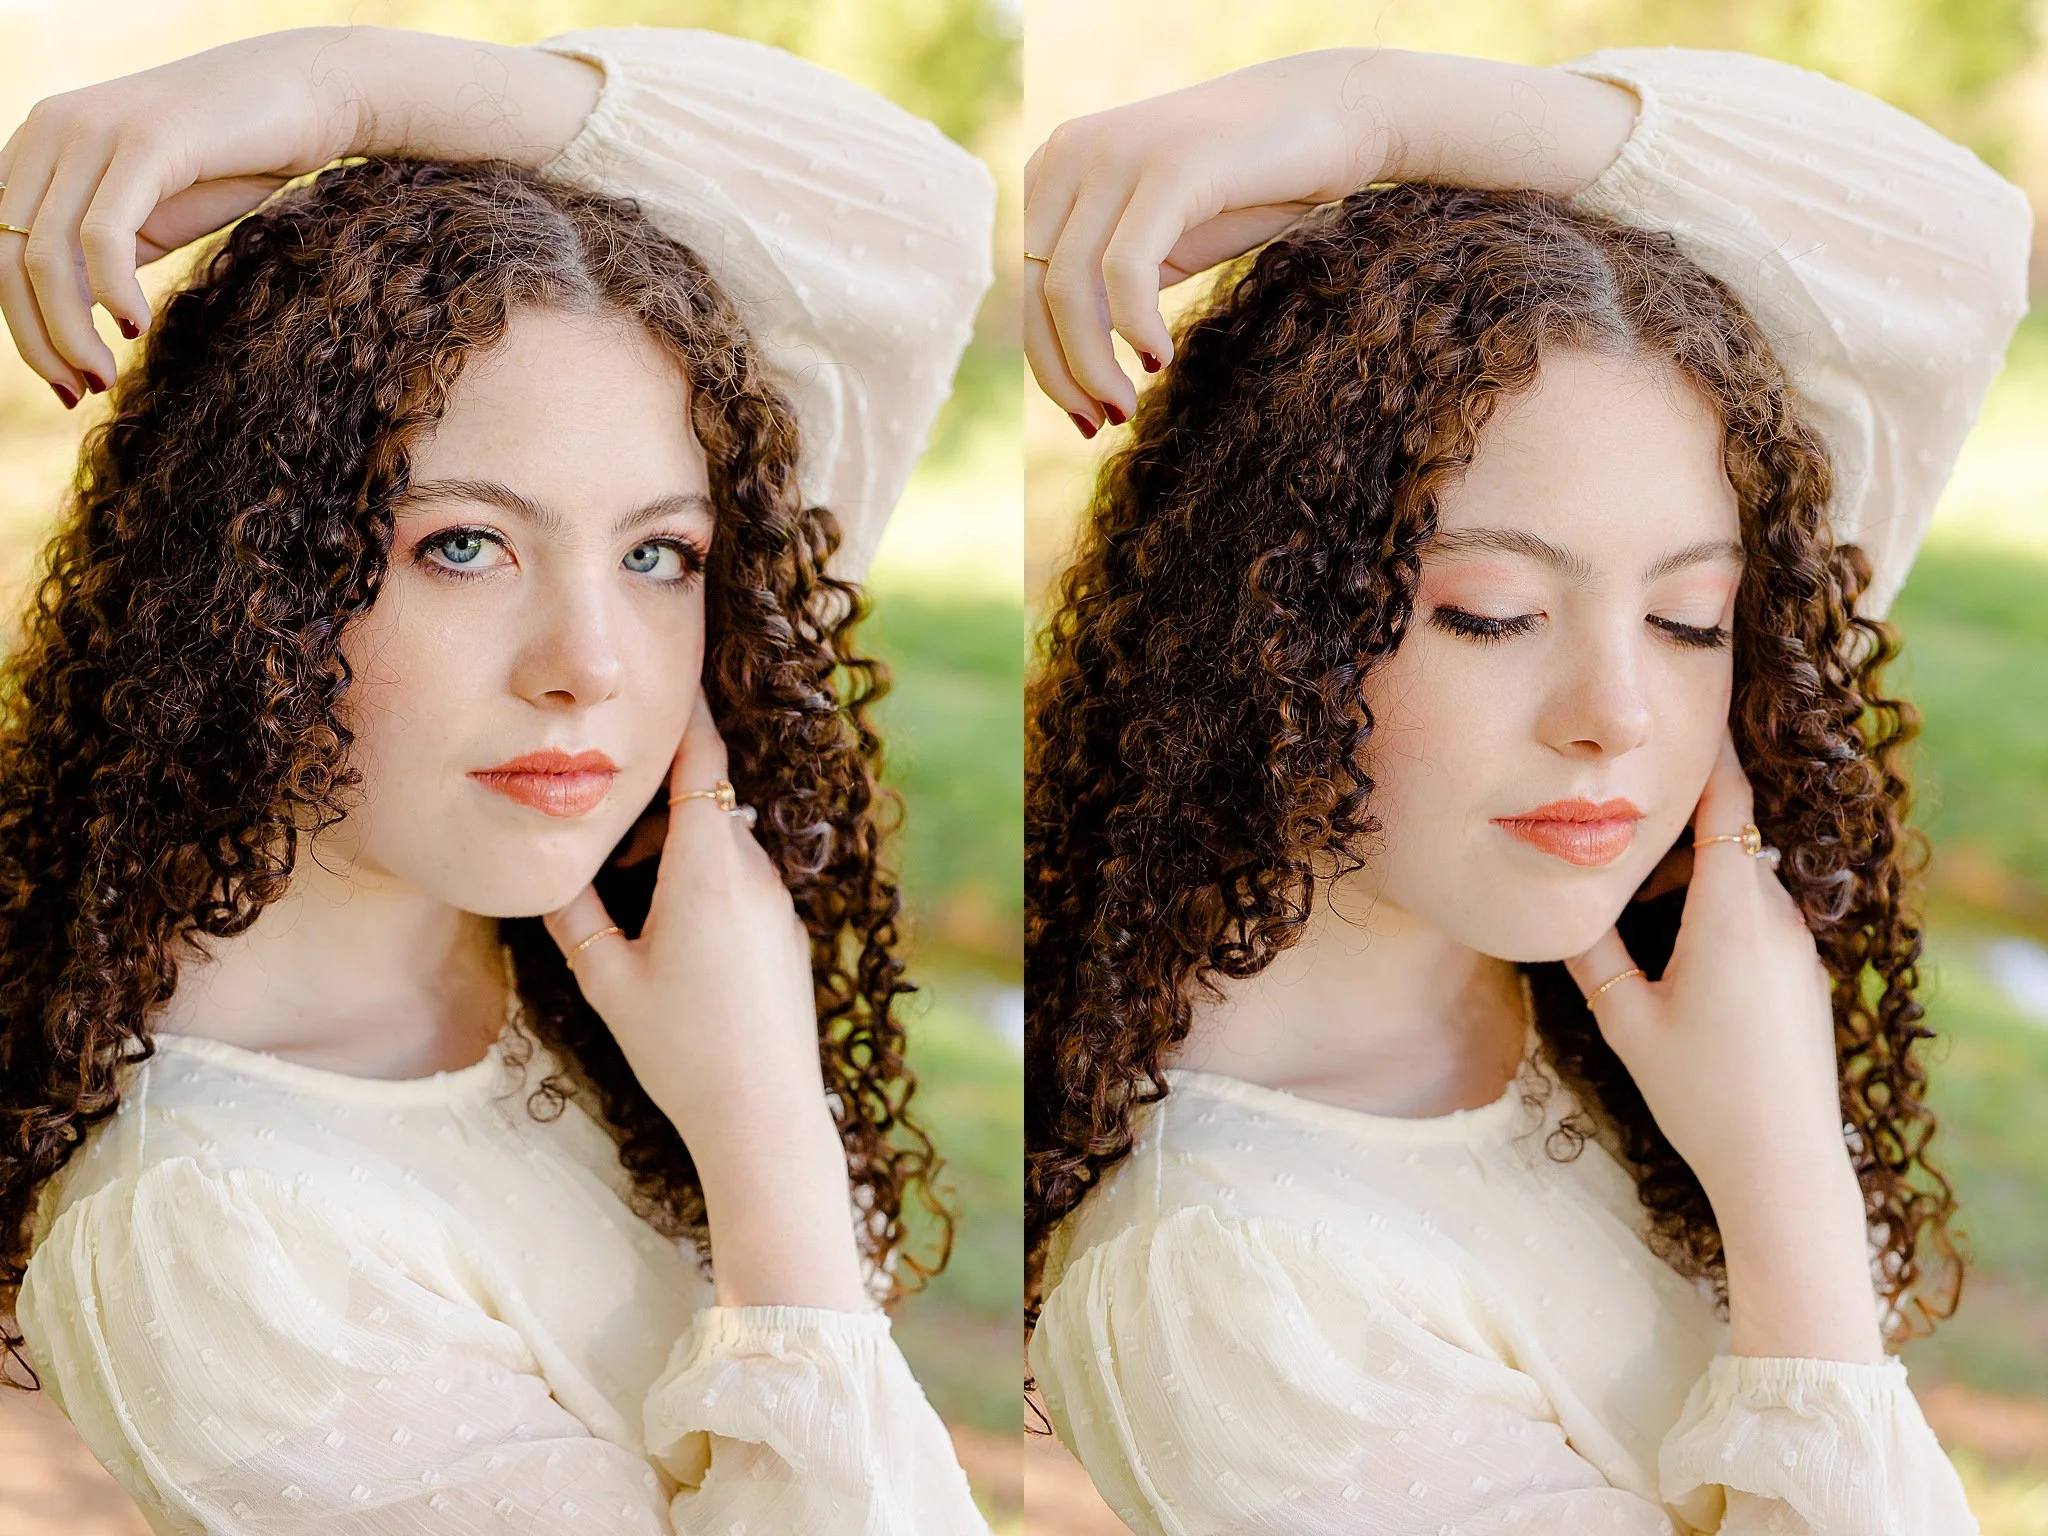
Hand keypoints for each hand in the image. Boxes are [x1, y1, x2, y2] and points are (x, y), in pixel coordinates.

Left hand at [0, 26, 598, 403]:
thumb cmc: (236, 159)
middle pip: (7, 257)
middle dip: (38, 339)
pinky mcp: (146, 142)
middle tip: (82, 392)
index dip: (20, 326)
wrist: (309, 96)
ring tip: (105, 377)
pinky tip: (137, 327)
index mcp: (39, 145)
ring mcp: (94, 131)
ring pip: (45, 255)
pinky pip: (102, 236)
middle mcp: (50, 129)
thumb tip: (65, 323)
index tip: (64, 384)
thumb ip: (99, 254)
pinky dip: (111, 293)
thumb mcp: (153, 214)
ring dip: (70, 332)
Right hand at [543, 696, 867, 1309]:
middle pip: (710, 800)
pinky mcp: (788, 931)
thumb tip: (545, 865)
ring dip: (681, 840)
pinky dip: (707, 873)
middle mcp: (753, 875)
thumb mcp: (607, 981)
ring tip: (630, 878)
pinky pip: (745, 877)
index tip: (670, 676)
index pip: (703, 764)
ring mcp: (778, 903)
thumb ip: (573, 914)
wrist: (764, 1113)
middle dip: (662, 792)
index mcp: (707, 871)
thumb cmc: (682, 1050)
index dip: (686, 716)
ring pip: (727, 841)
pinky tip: (672, 925)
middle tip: (608, 806)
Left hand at [1024, 50, 1386, 430]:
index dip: (1047, 363)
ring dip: (1093, 365)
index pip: (1028, 286)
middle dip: (1065, 373)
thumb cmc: (1247, 187)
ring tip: (1127, 405)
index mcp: (1054, 170)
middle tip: (1104, 422)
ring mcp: (1115, 153)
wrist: (1332, 115)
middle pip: (1039, 292)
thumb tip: (1066, 365)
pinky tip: (1160, 360)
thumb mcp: (1159, 241)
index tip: (1083, 417)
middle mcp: (1069, 153)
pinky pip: (1125, 269)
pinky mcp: (1167, 166)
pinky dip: (1134, 328)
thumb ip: (1105, 284)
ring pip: (1071, 288)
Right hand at [1566, 729, 1844, 1201]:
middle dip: (1681, 821)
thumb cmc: (1701, 1095)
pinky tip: (1678, 946)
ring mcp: (1799, 948)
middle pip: (1731, 840)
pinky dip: (1720, 907)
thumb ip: (1592, 953)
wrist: (1784, 1165)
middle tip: (1622, 812)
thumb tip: (1556, 898)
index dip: (1710, 755)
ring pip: (1744, 880)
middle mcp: (1777, 921)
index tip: (1694, 710)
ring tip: (1640, 887)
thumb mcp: (1626, 1022)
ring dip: (1697, 871)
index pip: (1726, 809)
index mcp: (1731, 920)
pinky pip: (1760, 915)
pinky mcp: (1805, 975)